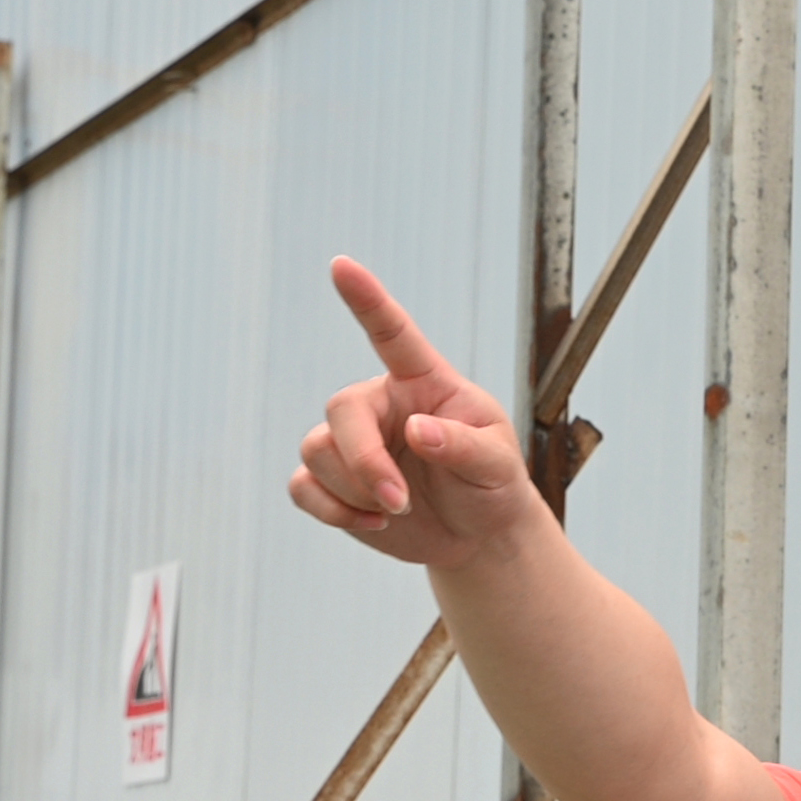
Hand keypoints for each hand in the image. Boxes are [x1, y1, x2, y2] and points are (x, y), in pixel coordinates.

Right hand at [289, 257, 538, 569]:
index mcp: (423, 383)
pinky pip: (302, 488)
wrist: (478, 535)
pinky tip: (372, 524)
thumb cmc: (493, 485)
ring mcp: (352, 442)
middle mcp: (380, 404)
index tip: (342, 265)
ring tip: (398, 509)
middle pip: (341, 410)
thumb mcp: (498, 465)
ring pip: (317, 452)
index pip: (392, 335)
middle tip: (398, 500)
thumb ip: (464, 446)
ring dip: (355, 491)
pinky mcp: (332, 483)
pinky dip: (331, 512)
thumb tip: (417, 431)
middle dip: (364, 461)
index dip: (367, 300)